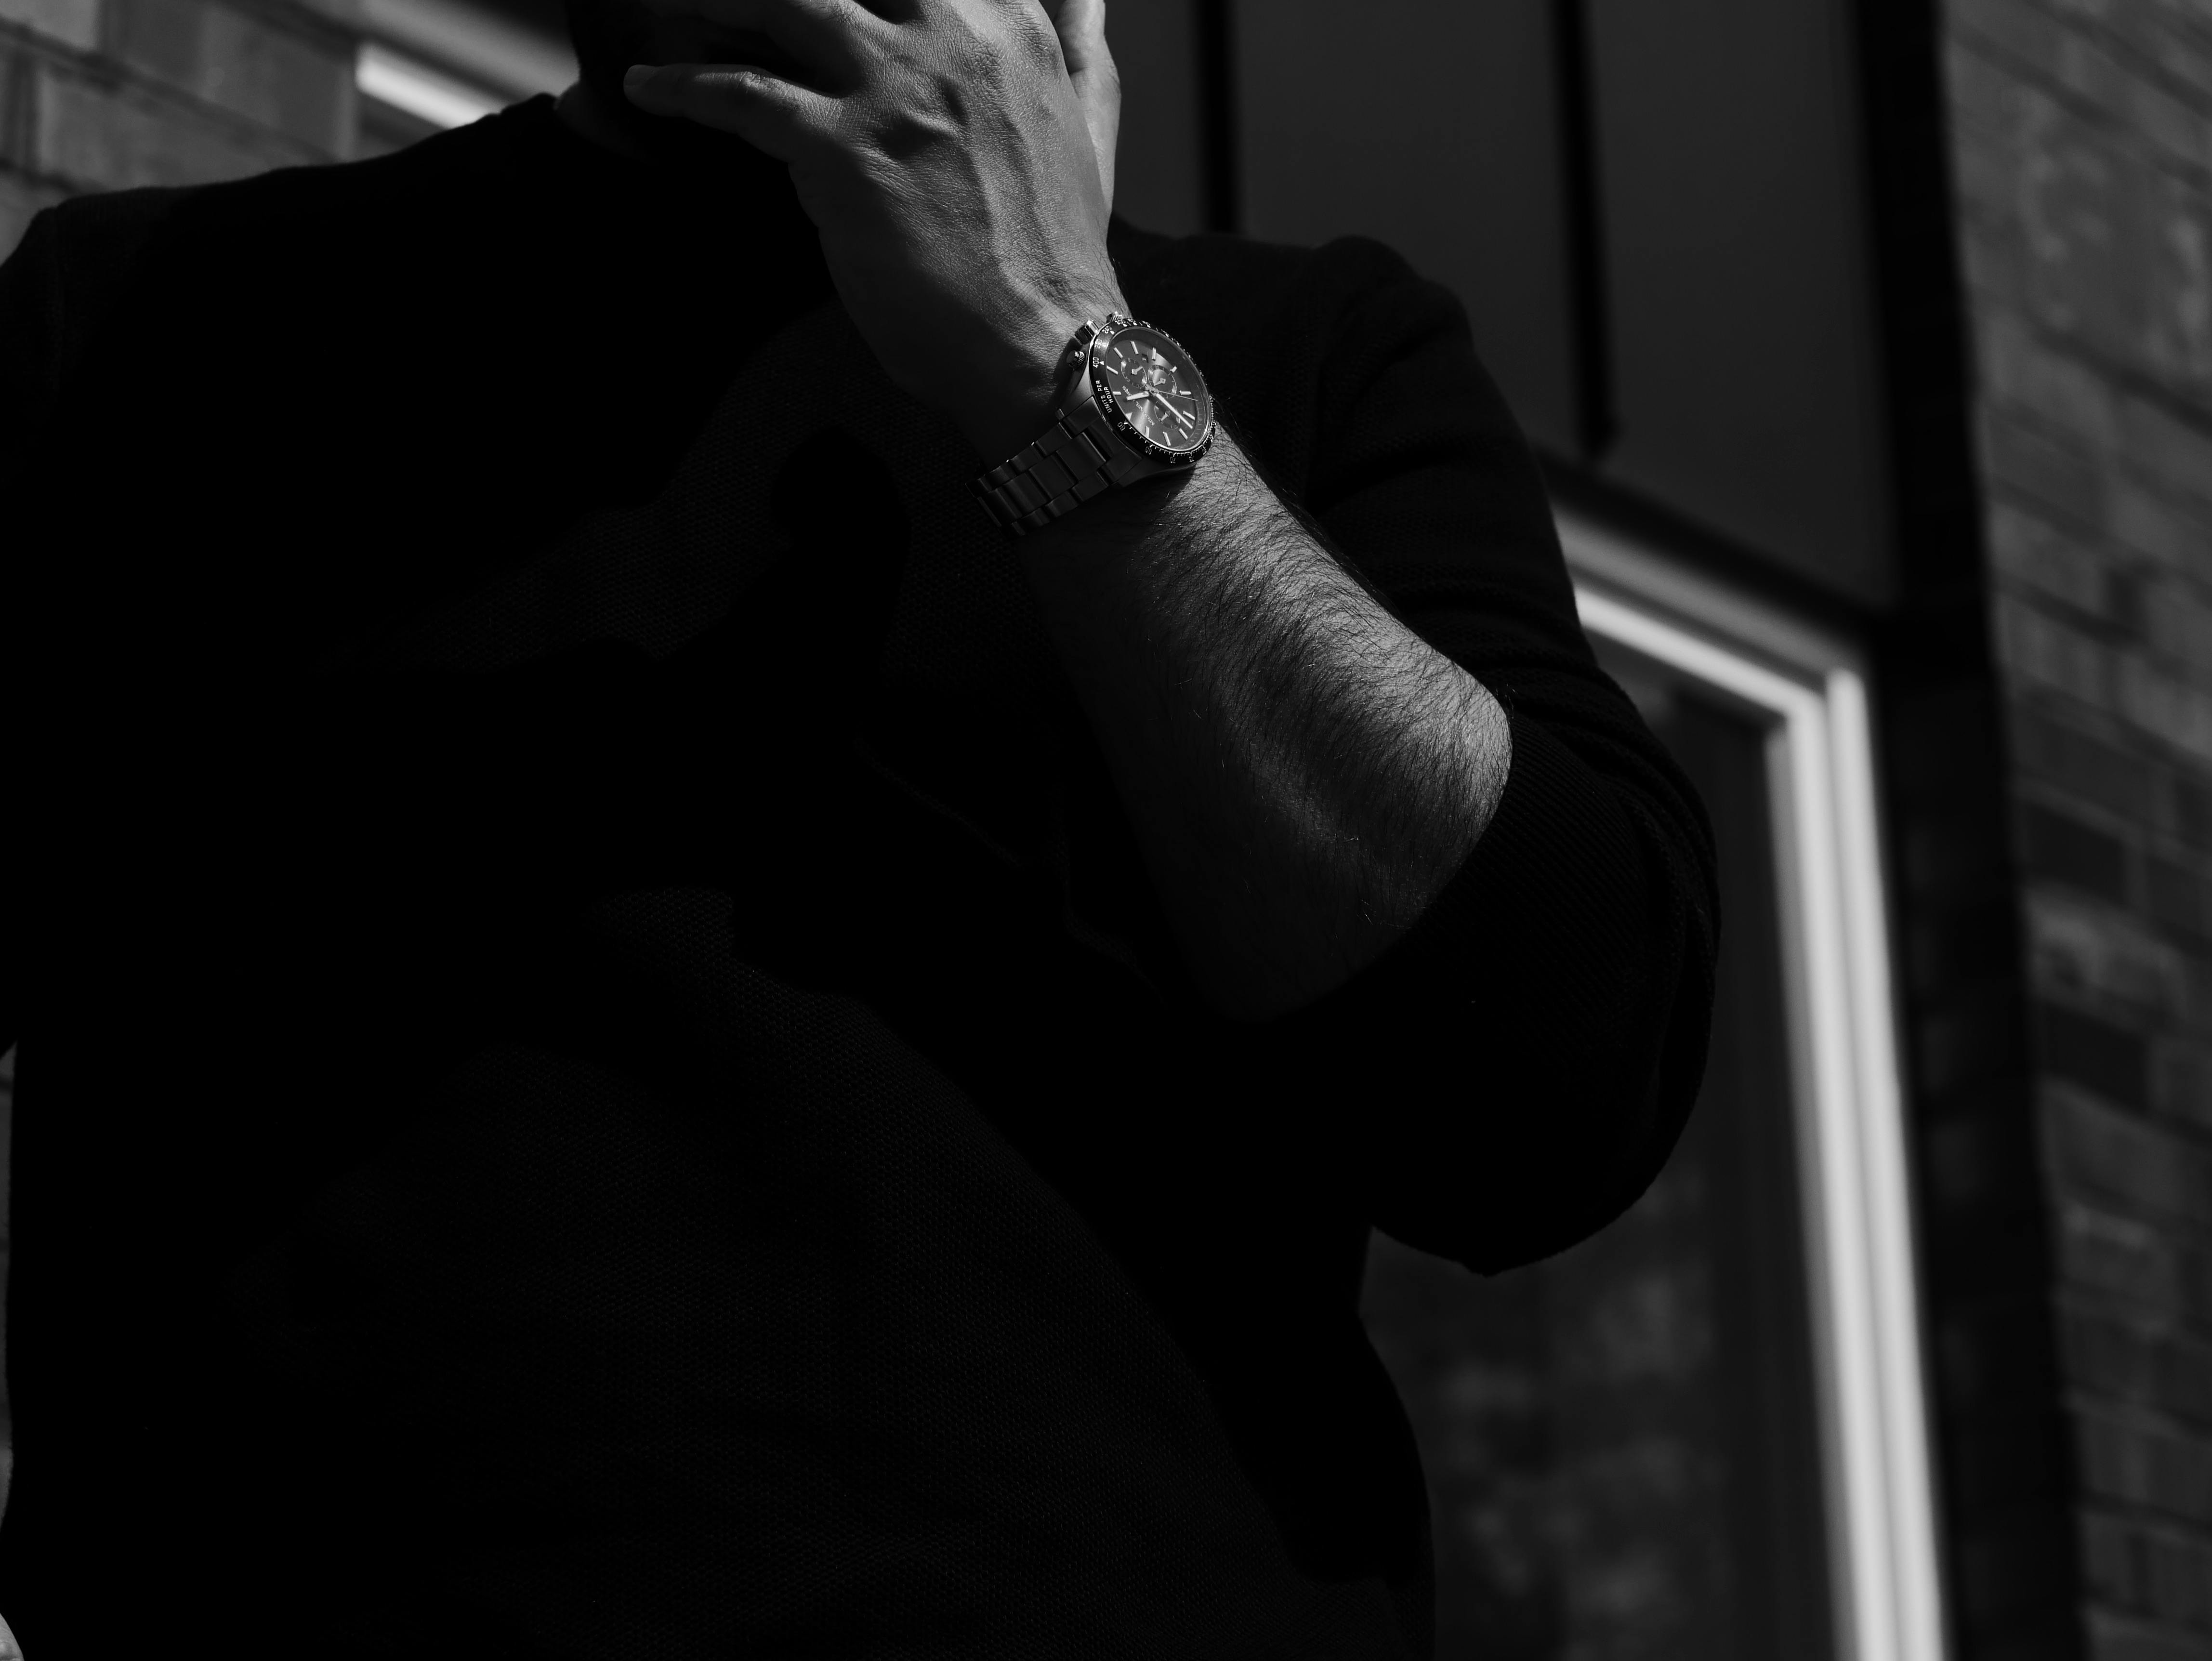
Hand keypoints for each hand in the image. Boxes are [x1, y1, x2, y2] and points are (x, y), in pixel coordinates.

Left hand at [624, 0, 1128, 460]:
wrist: (1046, 345)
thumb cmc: (1058, 253)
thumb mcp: (1091, 126)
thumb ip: (1079, 47)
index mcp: (1009, 24)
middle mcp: (952, 35)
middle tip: (727, 0)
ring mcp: (895, 88)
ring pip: (780, 2)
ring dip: (715, 3)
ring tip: (676, 10)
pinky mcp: (844, 150)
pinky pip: (742, 95)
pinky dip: (684, 88)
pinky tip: (648, 90)